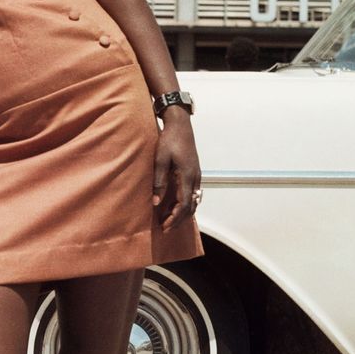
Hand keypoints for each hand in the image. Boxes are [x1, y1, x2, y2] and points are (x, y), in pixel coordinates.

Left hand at [151, 111, 201, 230]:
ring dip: (184, 213)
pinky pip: (195, 194)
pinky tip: (178, 207)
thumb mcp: (160, 160)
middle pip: (191, 206)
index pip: (183, 205)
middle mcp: (195, 178)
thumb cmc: (169, 140)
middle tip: (166, 229)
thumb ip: (159, 182)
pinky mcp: (195, 172)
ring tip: (171, 221)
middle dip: (179, 220)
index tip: (164, 226)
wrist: (180, 125)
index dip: (174, 218)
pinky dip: (187, 204)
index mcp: (187, 176)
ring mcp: (197, 175)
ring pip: (195, 201)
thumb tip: (156, 202)